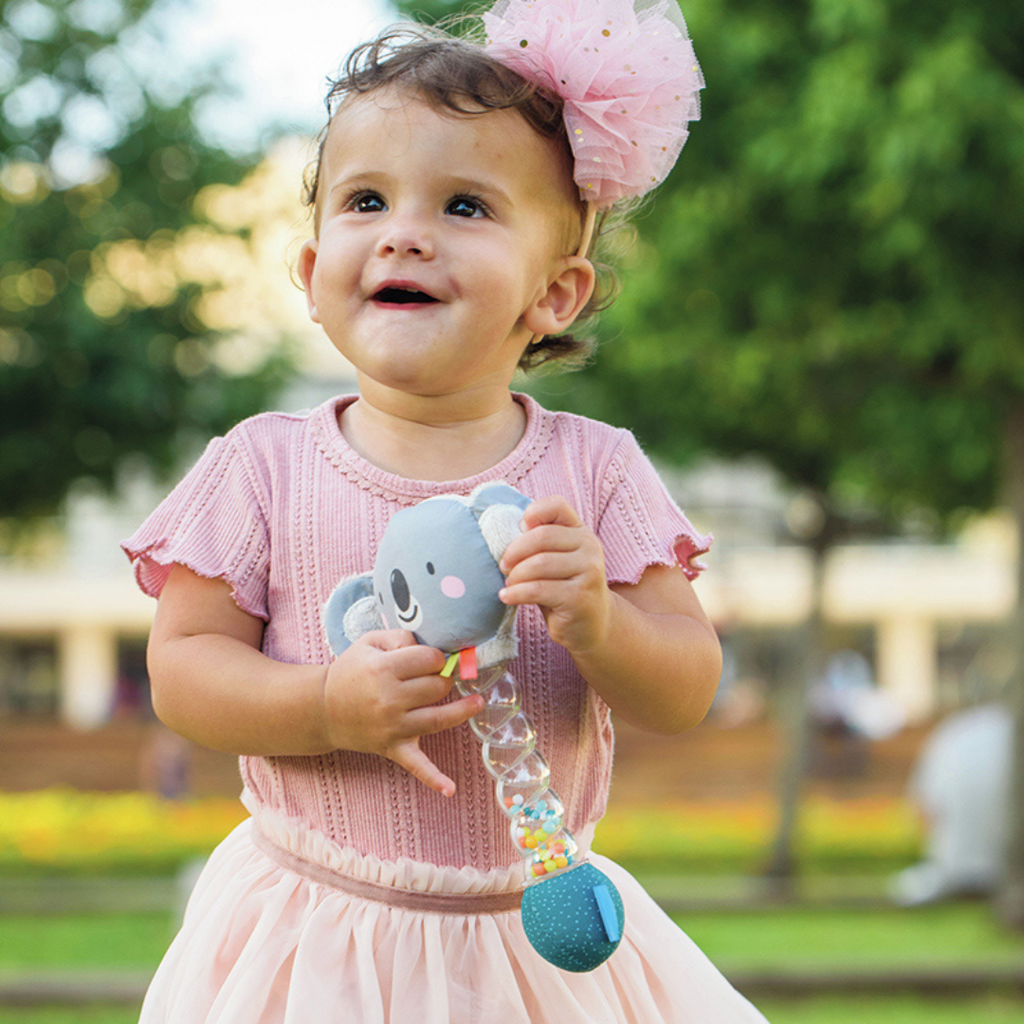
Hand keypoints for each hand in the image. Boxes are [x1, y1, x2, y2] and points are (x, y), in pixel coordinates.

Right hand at [321, 630, 483, 796]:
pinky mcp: (392, 747)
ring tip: (477, 702)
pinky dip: (433, 778)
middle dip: (442, 678)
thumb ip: (400, 637)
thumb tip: (430, 649)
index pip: (429, 659)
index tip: (433, 659)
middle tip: (437, 677)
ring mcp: (392, 727)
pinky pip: (415, 765)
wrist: (323, 708)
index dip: (436, 656)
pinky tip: (450, 789)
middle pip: (436, 686)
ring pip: (439, 718)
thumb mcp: (370, 643)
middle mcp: (388, 699)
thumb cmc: (351, 671)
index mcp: (382, 669)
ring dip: (461, 710)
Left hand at [498, 496, 611, 655]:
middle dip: (514, 551)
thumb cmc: (563, 588)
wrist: (592, 624)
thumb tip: (508, 534)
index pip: (557, 505)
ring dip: (515, 575)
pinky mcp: (580, 596)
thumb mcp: (554, 560)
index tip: (518, 530)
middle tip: (504, 566)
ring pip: (539, 563)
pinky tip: (507, 597)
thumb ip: (539, 544)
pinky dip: (516, 593)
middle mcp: (589, 546)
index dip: (533, 512)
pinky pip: (538, 589)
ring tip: (509, 584)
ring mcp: (589, 571)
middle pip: (542, 536)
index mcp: (580, 531)